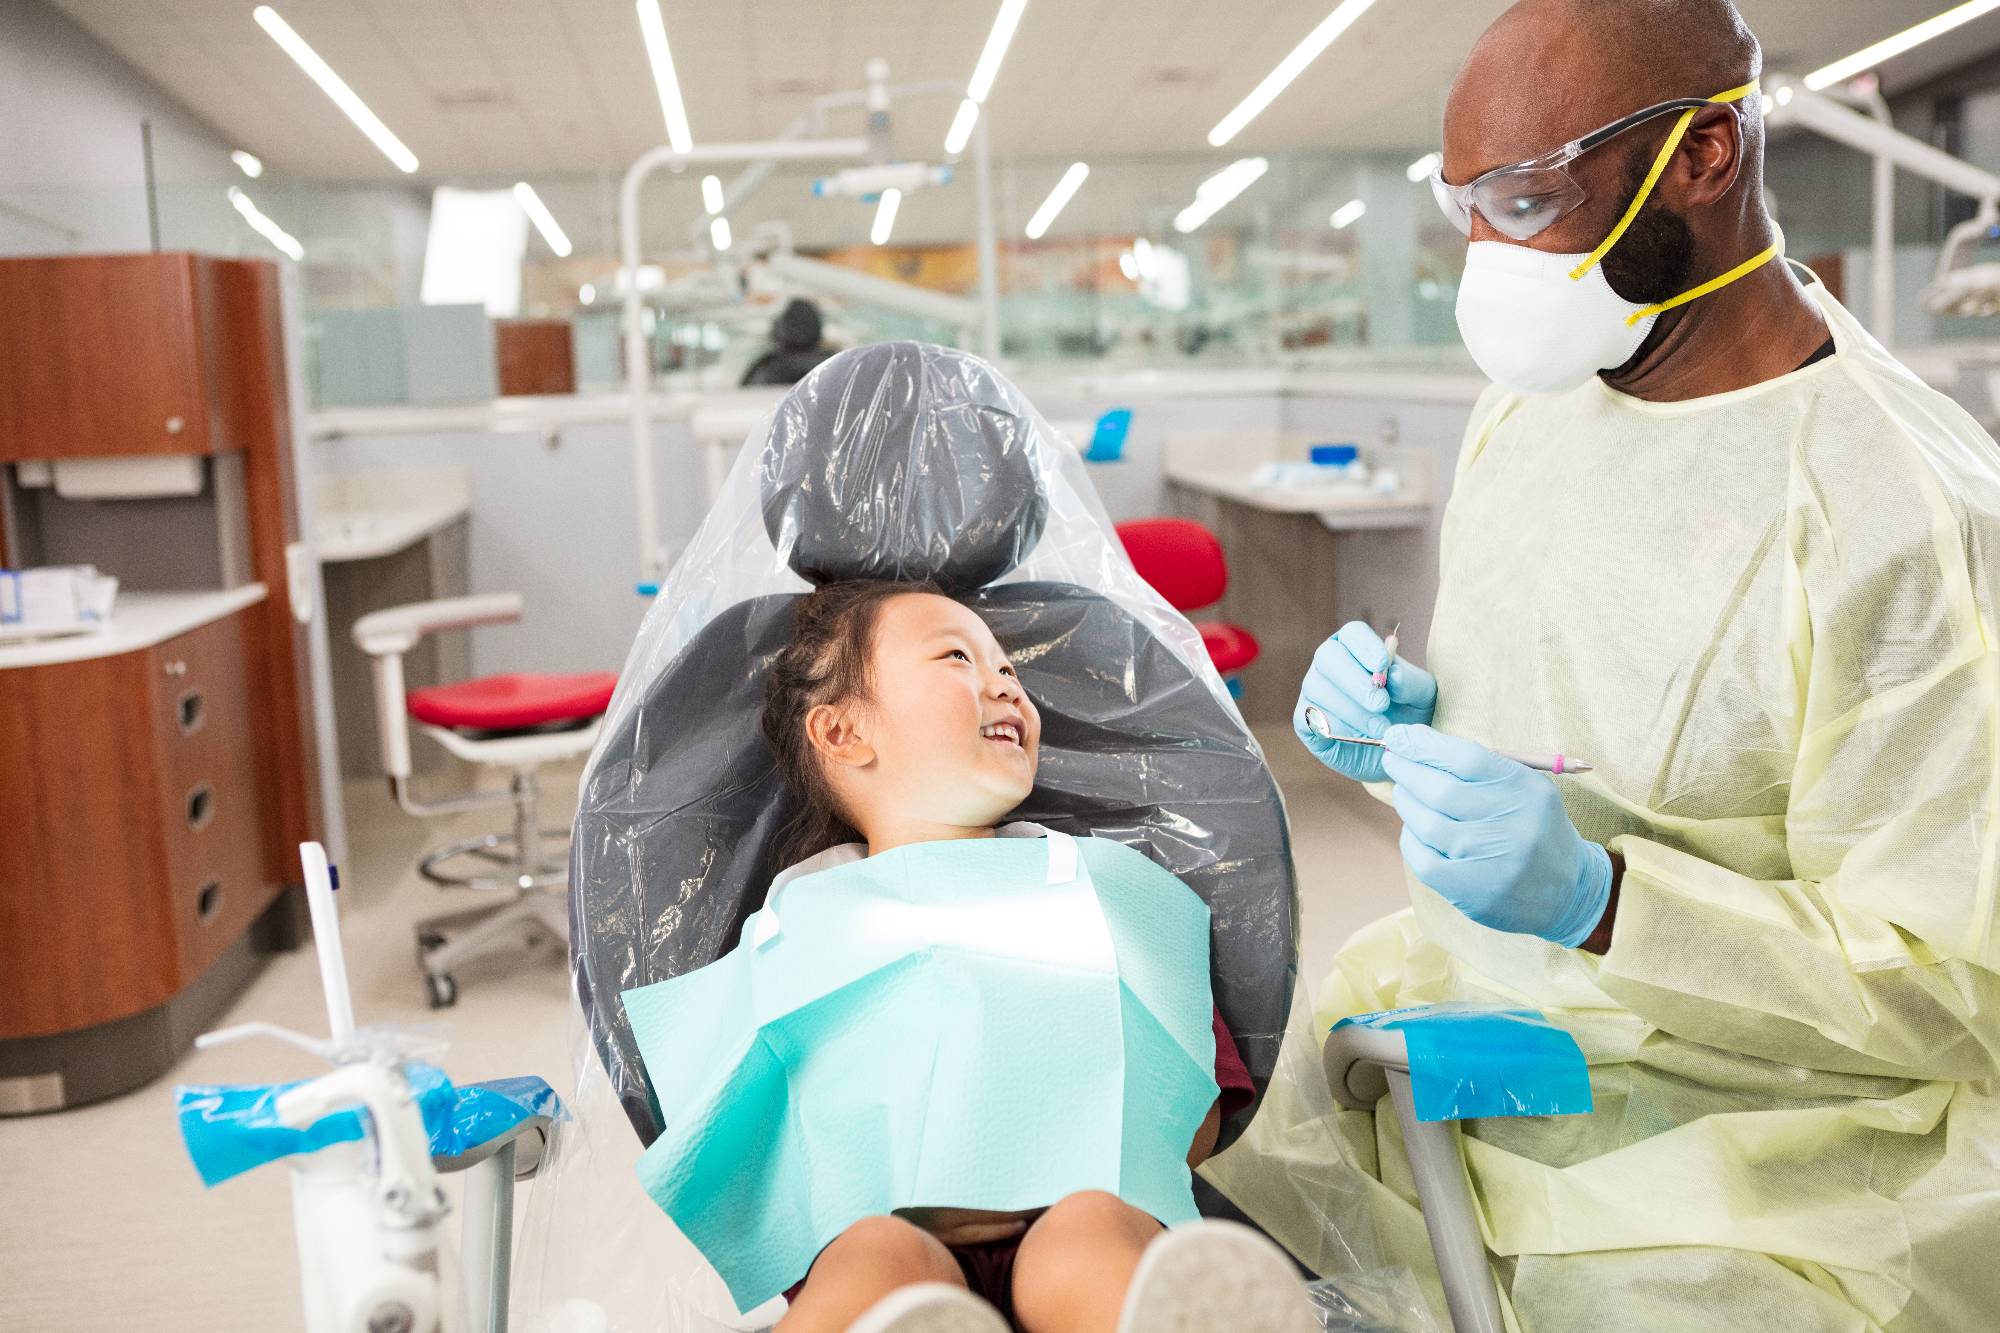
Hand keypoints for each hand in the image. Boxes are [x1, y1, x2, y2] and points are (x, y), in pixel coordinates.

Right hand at [1294, 622, 1436, 782]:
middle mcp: (1330, 663)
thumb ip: (1411, 682)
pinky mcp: (1305, 720)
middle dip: (1354, 680)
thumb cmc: (1408, 713)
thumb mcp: (1422, 697)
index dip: (1365, 646)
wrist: (1394, 751)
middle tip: (1381, 704)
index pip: (1353, 633)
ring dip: (1352, 711)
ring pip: (1319, 689)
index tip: (1383, 664)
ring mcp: (1313, 689)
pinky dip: (1337, 729)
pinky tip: (1359, 739)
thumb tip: (1393, 674)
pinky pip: (1312, 719)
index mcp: (1357, 646)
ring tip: (1381, 729)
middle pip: (1328, 656)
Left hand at [1381, 724, 1611, 947]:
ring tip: (1403, 792)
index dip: (1425, 745)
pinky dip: (1410, 840)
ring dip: (1406, 803)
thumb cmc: (1532, 827)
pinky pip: (1423, 860)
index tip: (1399, 735)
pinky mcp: (1475, 892)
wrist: (1568, 890)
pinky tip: (1414, 830)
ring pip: (1427, 824)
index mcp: (1527, 789)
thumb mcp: (1523, 788)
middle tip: (1393, 760)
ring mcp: (1493, 861)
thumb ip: (1478, 768)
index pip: (1467, 757)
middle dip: (1408, 770)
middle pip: (1442, 790)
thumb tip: (1414, 743)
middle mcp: (1514, 824)